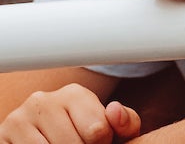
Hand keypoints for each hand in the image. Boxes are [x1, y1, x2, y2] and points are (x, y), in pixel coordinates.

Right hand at [0, 85, 140, 143]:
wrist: (48, 137)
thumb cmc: (84, 136)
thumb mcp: (111, 129)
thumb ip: (125, 123)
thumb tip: (115, 110)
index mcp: (74, 93)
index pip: (97, 130)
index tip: (97, 143)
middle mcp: (43, 100)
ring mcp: (19, 118)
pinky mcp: (3, 136)